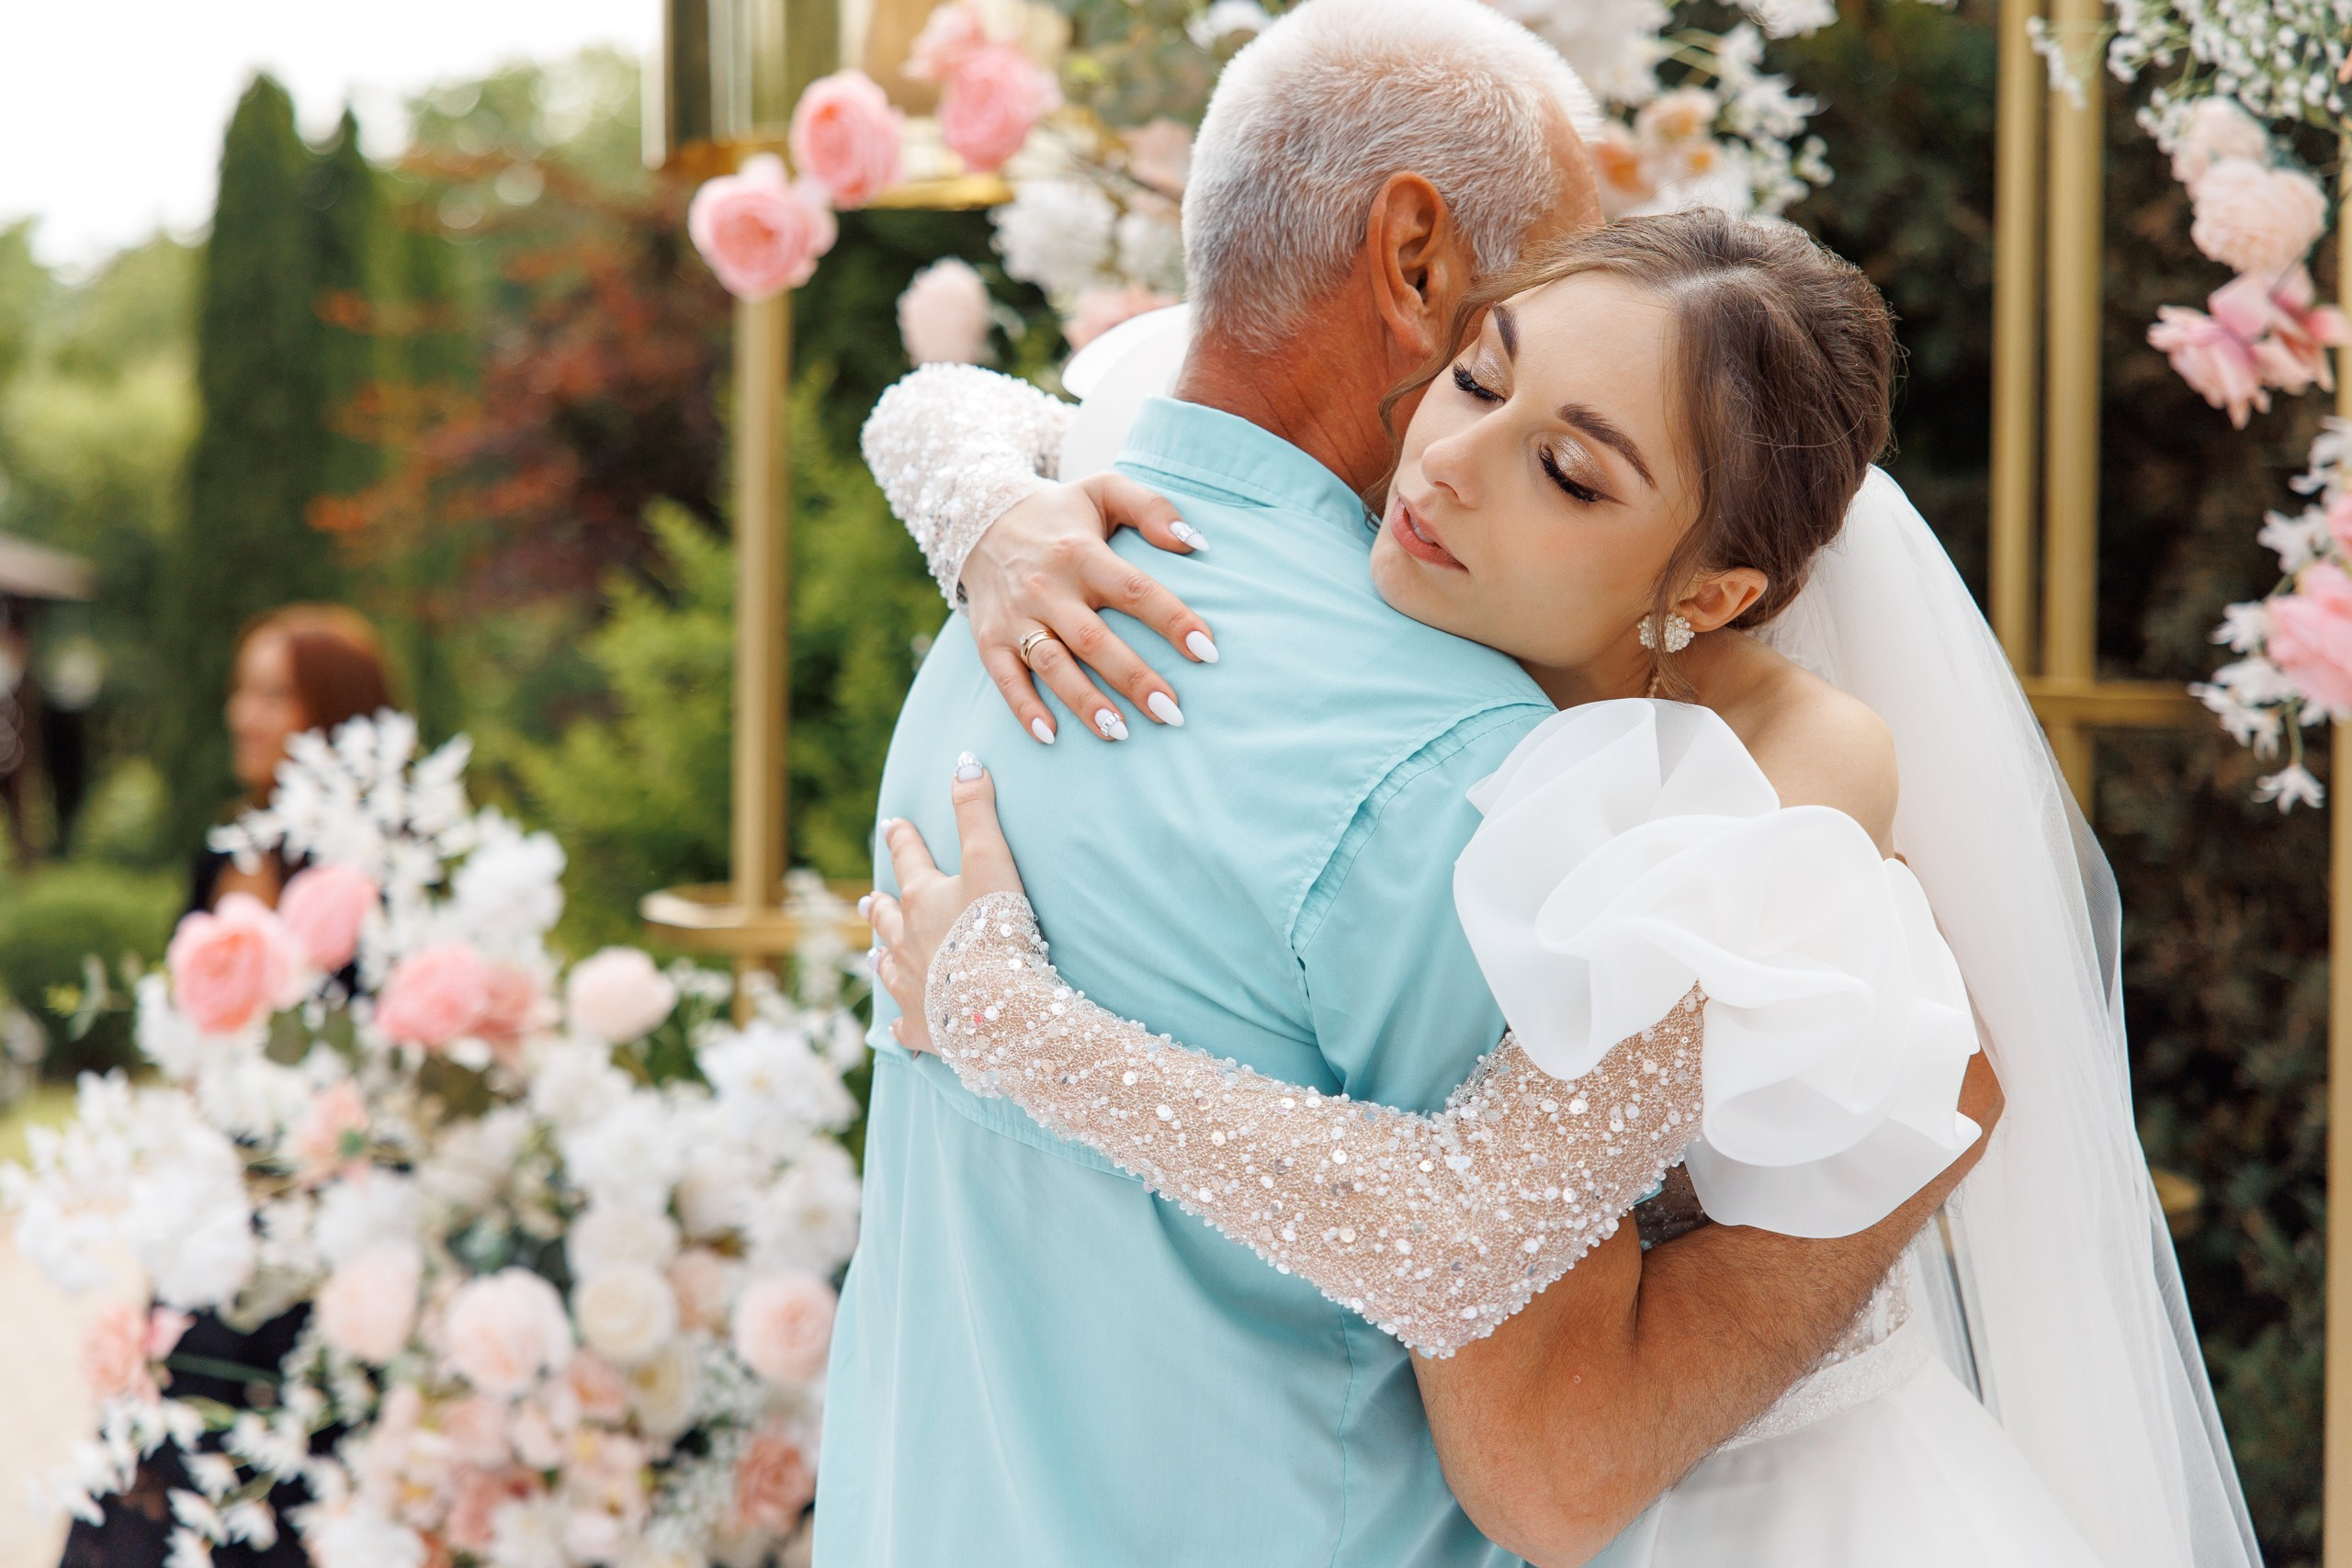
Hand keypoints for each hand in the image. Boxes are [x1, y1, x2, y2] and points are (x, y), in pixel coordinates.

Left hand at [865, 759, 1025, 1053]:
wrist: (995, 1006)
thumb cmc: (994, 930)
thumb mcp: (991, 860)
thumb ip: (978, 812)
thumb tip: (965, 763)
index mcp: (922, 898)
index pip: (909, 858)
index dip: (903, 838)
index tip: (892, 824)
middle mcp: (906, 940)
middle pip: (887, 917)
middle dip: (880, 905)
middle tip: (868, 900)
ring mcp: (910, 985)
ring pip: (888, 966)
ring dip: (883, 955)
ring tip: (874, 953)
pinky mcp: (922, 1027)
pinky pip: (905, 1025)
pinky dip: (902, 1021)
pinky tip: (899, 1024)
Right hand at [960, 475, 1219, 743]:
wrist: (978, 518)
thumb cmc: (1059, 514)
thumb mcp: (1104, 490)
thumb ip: (1151, 507)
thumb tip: (1195, 542)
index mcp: (1081, 552)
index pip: (1135, 589)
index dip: (1172, 620)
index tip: (1208, 651)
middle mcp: (1047, 587)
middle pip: (1094, 639)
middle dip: (1134, 678)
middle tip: (1172, 711)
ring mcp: (1016, 616)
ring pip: (1052, 664)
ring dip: (1085, 702)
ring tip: (1121, 733)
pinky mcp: (989, 639)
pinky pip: (1005, 679)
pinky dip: (1025, 709)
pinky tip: (1051, 736)